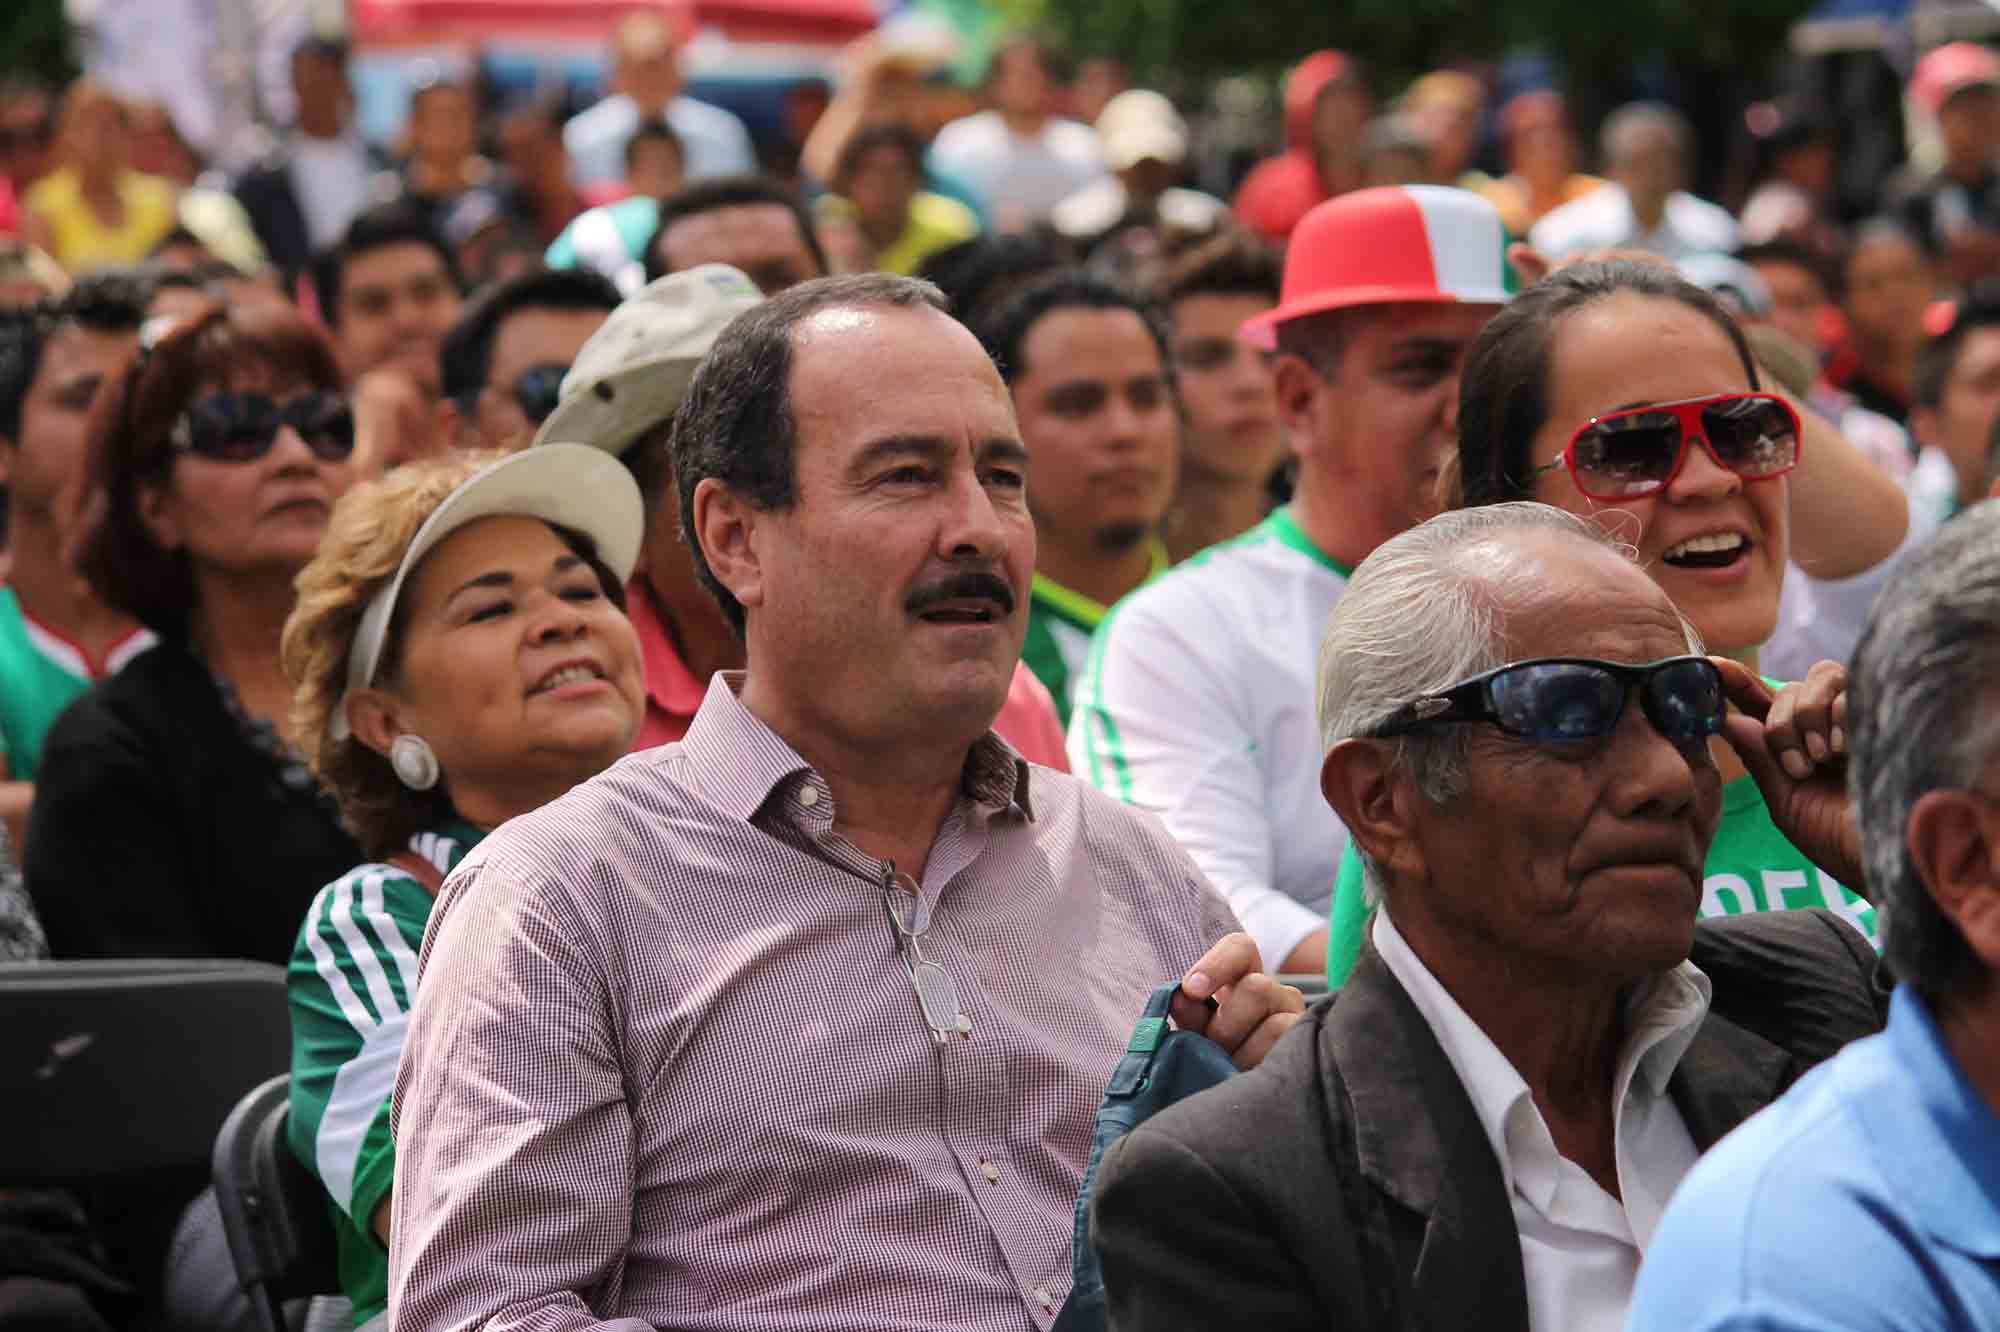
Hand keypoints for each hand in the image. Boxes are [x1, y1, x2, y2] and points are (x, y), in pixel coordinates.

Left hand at [1172, 932, 1305, 1070]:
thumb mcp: (1198, 1030)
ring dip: (1243, 1054)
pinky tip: (1246, 1075)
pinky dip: (1259, 1066)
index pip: (1240, 948)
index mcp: (1245, 977)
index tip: (1192, 990)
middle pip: (1256, 988)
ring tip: (1230, 1070)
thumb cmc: (1215, 1053)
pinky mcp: (1308, 1048)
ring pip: (1276, 1025)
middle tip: (1213, 1051)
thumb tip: (1179, 998)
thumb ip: (1189, 1012)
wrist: (1245, 1094)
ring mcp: (1297, 1019)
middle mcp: (1277, 993)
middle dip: (1225, 1027)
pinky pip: (1286, 1052)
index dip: (1216, 964)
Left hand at [1713, 658, 1866, 894]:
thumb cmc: (1839, 841)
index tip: (1712, 666)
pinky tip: (1847, 751)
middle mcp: (1825, 727)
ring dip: (1809, 717)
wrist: (1890, 858)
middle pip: (1787, 687)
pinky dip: (1839, 717)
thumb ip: (1759, 759)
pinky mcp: (1885, 712)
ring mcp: (1856, 719)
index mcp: (1797, 747)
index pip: (1762, 702)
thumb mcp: (1787, 802)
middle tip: (1800, 766)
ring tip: (1824, 760)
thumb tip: (1726, 718)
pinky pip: (1850, 688)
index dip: (1736, 681)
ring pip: (1818, 677)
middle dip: (1782, 724)